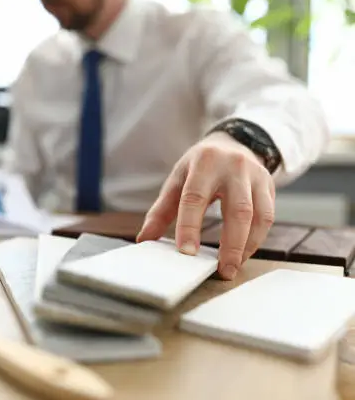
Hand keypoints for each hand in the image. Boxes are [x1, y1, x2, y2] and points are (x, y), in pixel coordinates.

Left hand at [137, 131, 275, 279]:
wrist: (232, 143)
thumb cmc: (200, 166)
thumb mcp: (177, 180)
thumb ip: (161, 210)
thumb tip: (145, 239)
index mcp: (204, 163)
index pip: (195, 197)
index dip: (190, 226)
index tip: (187, 252)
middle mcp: (234, 167)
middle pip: (238, 210)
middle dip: (231, 245)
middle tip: (223, 271)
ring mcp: (256, 176)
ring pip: (259, 216)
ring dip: (247, 246)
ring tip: (232, 266)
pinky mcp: (269, 185)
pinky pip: (268, 217)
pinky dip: (256, 239)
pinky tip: (243, 253)